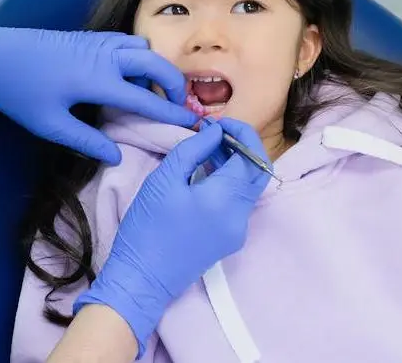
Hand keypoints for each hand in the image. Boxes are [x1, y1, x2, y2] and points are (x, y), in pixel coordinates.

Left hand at [0, 21, 197, 163]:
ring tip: (151, 92)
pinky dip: (138, 55)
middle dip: (173, 83)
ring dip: (154, 67)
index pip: (144, 98)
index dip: (170, 112)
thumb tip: (117, 155)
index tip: (190, 123)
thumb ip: (85, 140)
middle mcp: (103, 56)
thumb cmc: (17, 92)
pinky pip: (125, 41)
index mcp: (96, 80)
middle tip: (176, 105)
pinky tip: (128, 74)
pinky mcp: (87, 37)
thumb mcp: (49, 124)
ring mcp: (96, 43)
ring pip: (141, 47)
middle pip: (154, 63)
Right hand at [72, 118, 270, 350]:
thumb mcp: (163, 180)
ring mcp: (238, 230)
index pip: (249, 156)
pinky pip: (238, 203)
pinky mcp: (229, 239)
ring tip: (207, 149)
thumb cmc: (147, 227)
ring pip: (250, 188)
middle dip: (244, 147)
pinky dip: (229, 182)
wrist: (142, 278)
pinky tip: (205, 174)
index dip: (238, 133)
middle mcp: (241, 215)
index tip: (215, 123)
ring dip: (236, 164)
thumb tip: (215, 132)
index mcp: (226, 199)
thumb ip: (192, 150)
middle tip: (218, 133)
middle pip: (259, 172)